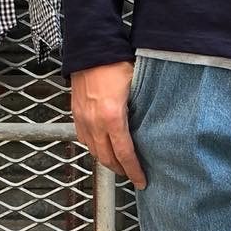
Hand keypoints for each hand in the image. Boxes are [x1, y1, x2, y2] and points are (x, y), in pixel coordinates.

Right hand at [71, 61, 146, 189]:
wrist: (91, 49)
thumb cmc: (115, 64)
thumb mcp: (137, 86)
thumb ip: (143, 109)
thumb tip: (155, 125)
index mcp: (112, 117)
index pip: (125, 153)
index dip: (134, 171)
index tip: (142, 181)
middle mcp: (94, 122)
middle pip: (107, 158)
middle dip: (121, 170)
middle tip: (133, 175)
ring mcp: (83, 119)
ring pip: (94, 151)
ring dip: (107, 161)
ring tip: (120, 165)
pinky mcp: (76, 114)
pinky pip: (84, 140)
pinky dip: (95, 148)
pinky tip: (103, 148)